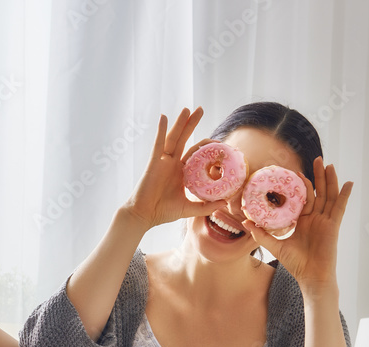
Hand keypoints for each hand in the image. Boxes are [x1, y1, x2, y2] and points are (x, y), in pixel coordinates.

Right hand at [123, 107, 226, 230]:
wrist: (144, 215)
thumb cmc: (162, 212)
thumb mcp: (189, 209)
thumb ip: (206, 206)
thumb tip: (224, 204)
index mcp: (180, 171)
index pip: (194, 153)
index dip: (205, 146)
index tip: (218, 141)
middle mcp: (171, 163)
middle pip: (183, 138)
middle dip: (191, 124)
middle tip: (200, 109)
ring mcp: (162, 161)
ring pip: (173, 138)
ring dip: (180, 123)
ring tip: (187, 109)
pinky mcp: (153, 163)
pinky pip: (158, 144)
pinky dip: (161, 130)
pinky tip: (164, 117)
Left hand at [242, 157, 352, 294]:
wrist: (310, 276)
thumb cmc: (296, 263)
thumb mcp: (276, 246)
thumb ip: (261, 234)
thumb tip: (245, 222)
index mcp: (304, 221)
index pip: (303, 198)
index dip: (301, 185)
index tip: (295, 171)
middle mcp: (316, 218)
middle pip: (318, 192)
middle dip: (318, 176)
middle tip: (316, 159)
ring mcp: (325, 221)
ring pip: (329, 196)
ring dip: (330, 180)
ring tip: (329, 165)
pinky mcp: (333, 226)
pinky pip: (339, 208)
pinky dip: (344, 195)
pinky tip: (348, 183)